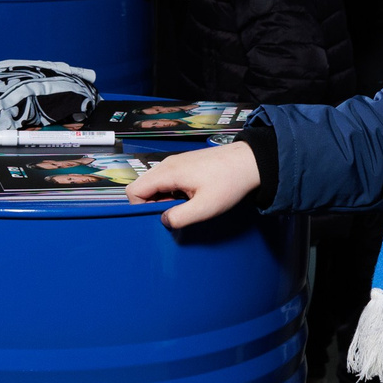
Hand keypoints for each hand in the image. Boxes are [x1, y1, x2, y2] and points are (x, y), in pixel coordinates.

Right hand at [128, 140, 260, 228]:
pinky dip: (172, 191)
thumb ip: (179, 217)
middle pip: (142, 186)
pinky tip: (191, 197)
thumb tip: (163, 220)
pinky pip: (166, 179)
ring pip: (154, 183)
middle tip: (175, 212)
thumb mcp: (205, 207)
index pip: (134, 190)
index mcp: (168, 172)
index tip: (160, 217)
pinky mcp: (184, 164)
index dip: (140, 208)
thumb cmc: (229, 182)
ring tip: (186, 205)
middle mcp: (167, 164)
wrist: (249, 162)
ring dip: (163, 198)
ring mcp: (175, 162)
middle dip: (152, 204)